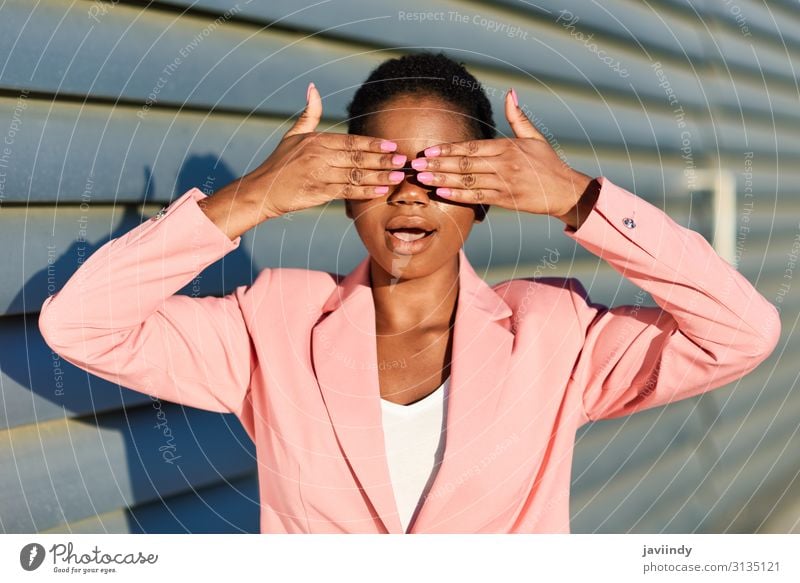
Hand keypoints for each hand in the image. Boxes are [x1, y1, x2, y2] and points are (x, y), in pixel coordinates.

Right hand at [229, 83, 407, 219]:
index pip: (350, 141)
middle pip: (357, 157)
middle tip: (401, 160)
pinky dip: (365, 192)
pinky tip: (381, 191)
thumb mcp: (293, 135)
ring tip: (397, 176)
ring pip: (356, 175)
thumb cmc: (279, 163)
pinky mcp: (319, 193)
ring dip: (379, 176)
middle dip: (381, 159)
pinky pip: (347, 192)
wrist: (262, 190)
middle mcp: (319, 156)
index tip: (391, 145)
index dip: (372, 143)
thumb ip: (309, 114)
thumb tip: (313, 88)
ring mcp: (320, 175)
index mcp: (317, 141)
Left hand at [408, 89, 595, 225]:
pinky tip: (441, 194)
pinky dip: (459, 196)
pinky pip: (478, 197)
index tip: (428, 151)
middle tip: (415, 166)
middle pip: (464, 164)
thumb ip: (517, 116)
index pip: (471, 147)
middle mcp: (504, 164)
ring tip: (422, 180)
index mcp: (507, 147)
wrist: (565, 190)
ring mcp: (504, 183)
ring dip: (442, 180)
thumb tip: (510, 92)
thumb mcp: (534, 137)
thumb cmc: (548, 163)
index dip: (448, 149)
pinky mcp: (506, 199)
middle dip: (438, 165)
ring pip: (467, 181)